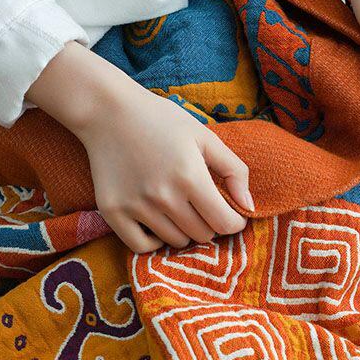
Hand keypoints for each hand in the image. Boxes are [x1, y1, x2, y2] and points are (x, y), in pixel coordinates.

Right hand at [27, 43, 252, 252]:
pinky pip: (142, 247)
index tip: (231, 213)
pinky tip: (158, 221)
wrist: (110, 112)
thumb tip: (250, 207)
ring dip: (184, 229)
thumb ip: (234, 170)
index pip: (225, 223)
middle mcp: (164, 196)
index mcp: (191, 176)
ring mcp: (136, 207)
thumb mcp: (205, 137)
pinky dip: (154, 240)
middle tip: (202, 204)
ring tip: (180, 206)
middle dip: (210, 222)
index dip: (234, 222)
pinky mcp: (113, 212)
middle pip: (202, 234)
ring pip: (176, 241)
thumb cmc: (163, 121)